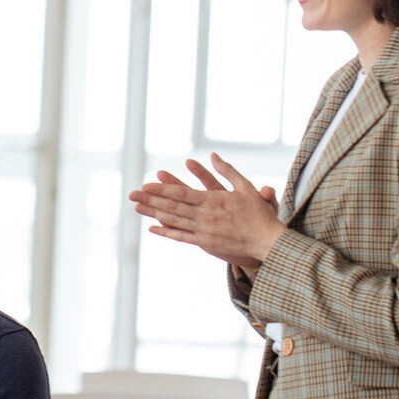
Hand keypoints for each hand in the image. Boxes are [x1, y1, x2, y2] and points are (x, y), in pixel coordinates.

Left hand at [129, 153, 284, 268]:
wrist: (267, 241)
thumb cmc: (259, 214)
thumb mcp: (245, 187)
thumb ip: (227, 171)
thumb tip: (214, 155)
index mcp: (213, 200)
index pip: (181, 193)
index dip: (161, 189)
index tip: (146, 185)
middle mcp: (204, 216)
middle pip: (172, 206)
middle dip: (150, 200)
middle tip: (132, 195)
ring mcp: (203, 231)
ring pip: (173, 221)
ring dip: (153, 214)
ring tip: (137, 208)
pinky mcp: (205, 243)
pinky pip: (182, 237)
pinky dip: (166, 232)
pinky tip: (153, 229)